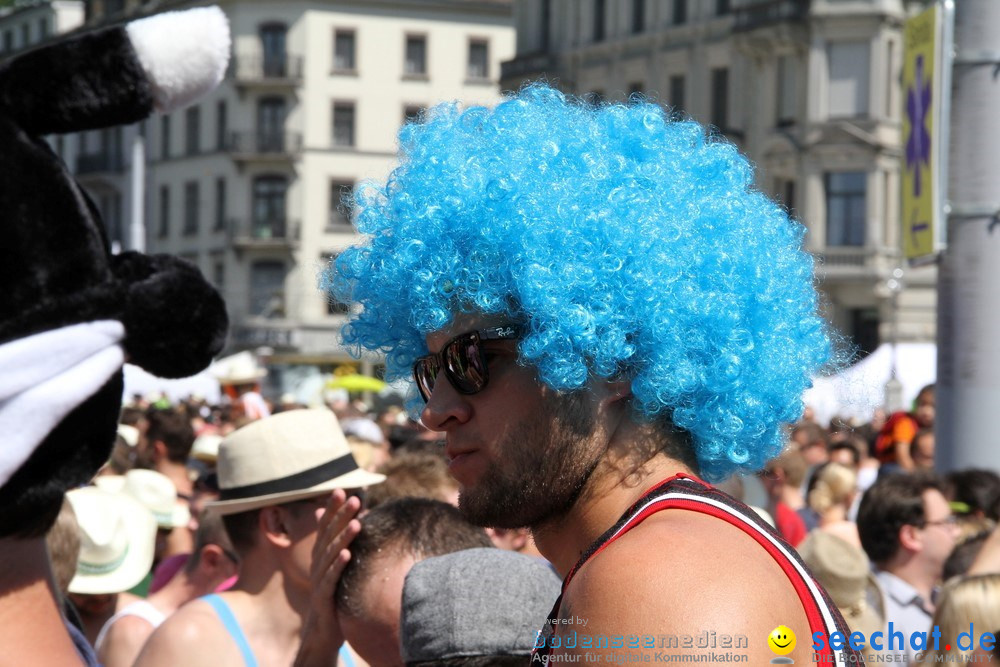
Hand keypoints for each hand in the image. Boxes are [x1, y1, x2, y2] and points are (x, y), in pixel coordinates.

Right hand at [294, 489, 361, 666]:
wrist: (324, 627)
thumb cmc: (334, 591)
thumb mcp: (336, 565)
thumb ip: (340, 542)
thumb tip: (353, 518)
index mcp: (321, 552)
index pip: (326, 526)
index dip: (333, 508)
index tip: (342, 490)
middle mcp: (318, 562)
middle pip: (329, 535)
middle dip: (341, 516)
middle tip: (354, 499)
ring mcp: (319, 578)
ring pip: (330, 553)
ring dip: (343, 537)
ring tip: (357, 523)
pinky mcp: (323, 595)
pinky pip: (331, 578)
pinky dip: (338, 565)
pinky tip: (347, 554)